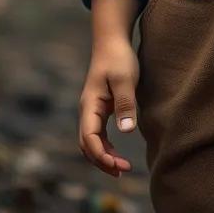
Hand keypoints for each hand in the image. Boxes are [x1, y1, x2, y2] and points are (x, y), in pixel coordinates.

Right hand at [77, 36, 139, 176]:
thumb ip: (125, 104)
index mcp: (90, 105)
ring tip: (121, 168)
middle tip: (122, 171)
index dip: (101, 155)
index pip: (89, 138)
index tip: (118, 165)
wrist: (112, 41)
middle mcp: (87, 110)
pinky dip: (105, 147)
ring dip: (103, 156)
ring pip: (91, 141)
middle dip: (102, 161)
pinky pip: (98, 134)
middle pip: (87, 145)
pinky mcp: (100, 108)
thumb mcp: (125, 79)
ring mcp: (92, 110)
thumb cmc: (118, 57)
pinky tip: (116, 153)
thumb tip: (126, 132)